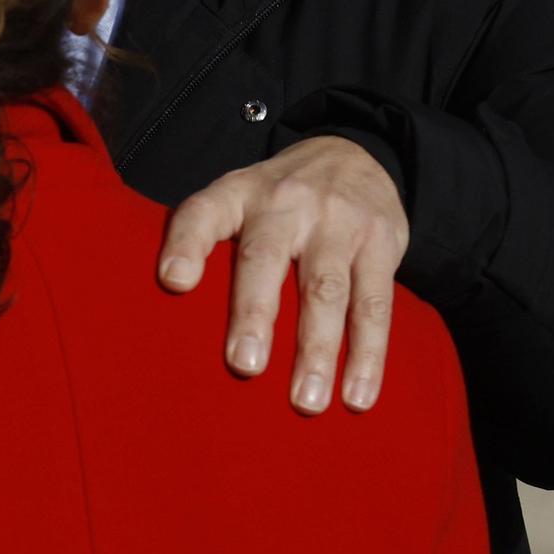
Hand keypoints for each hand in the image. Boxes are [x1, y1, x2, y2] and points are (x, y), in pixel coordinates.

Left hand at [156, 136, 408, 414]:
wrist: (355, 152)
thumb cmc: (278, 199)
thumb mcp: (238, 198)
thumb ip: (207, 242)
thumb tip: (173, 319)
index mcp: (239, 194)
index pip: (202, 212)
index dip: (185, 244)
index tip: (173, 281)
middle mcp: (285, 203)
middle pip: (265, 257)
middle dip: (254, 312)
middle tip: (244, 365)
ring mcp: (336, 222)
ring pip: (326, 289)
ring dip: (317, 349)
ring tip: (306, 401)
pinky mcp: (380, 243)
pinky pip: (375, 304)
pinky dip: (368, 354)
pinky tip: (357, 395)